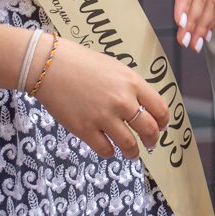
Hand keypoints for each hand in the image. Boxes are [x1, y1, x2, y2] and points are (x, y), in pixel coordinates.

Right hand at [32, 36, 169, 160]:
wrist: (51, 65)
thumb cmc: (82, 63)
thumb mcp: (115, 68)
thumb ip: (130, 86)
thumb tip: (142, 106)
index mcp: (133, 83)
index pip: (160, 109)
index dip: (163, 122)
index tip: (162, 127)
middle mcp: (122, 101)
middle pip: (149, 130)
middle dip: (152, 140)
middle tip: (150, 144)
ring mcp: (104, 117)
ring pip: (130, 145)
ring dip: (133, 152)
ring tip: (132, 152)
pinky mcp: (85, 129)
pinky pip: (106, 150)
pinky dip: (110, 152)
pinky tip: (107, 147)